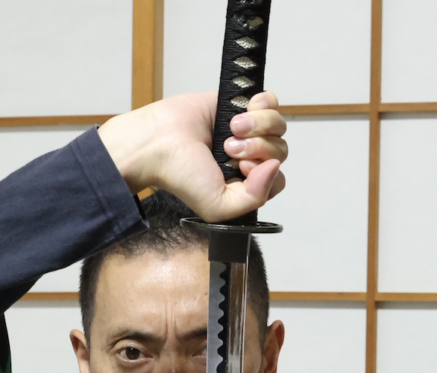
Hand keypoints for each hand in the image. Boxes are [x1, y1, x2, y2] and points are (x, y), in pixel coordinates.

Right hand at [98, 91, 287, 222]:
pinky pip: (270, 102)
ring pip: (278, 126)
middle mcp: (249, 157)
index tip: (240, 169)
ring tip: (231, 129)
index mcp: (245, 182)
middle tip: (229, 149)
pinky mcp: (239, 104)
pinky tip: (242, 111)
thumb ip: (254, 197)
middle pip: (280, 151)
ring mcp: (247, 130)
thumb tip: (275, 167)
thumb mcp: (218, 206)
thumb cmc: (181, 175)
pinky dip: (262, 104)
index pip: (277, 178)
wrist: (157, 143)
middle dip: (258, 149)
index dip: (266, 173)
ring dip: (258, 127)